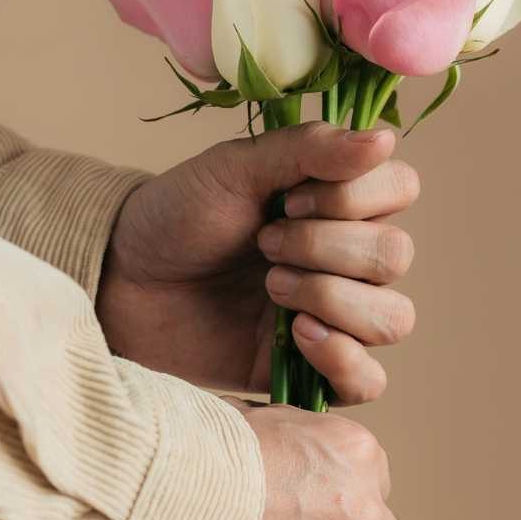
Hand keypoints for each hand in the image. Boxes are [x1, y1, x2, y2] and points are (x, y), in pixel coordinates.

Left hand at [98, 122, 419, 401]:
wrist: (120, 283)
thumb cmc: (174, 218)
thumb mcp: (232, 170)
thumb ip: (308, 151)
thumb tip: (383, 138)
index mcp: (336, 200)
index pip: (400, 188)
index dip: (353, 196)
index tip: (288, 199)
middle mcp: (346, 257)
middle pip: (394, 255)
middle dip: (326, 247)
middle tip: (262, 244)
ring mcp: (333, 316)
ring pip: (392, 318)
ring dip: (331, 298)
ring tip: (269, 288)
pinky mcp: (310, 370)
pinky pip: (370, 381)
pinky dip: (342, 358)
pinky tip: (294, 335)